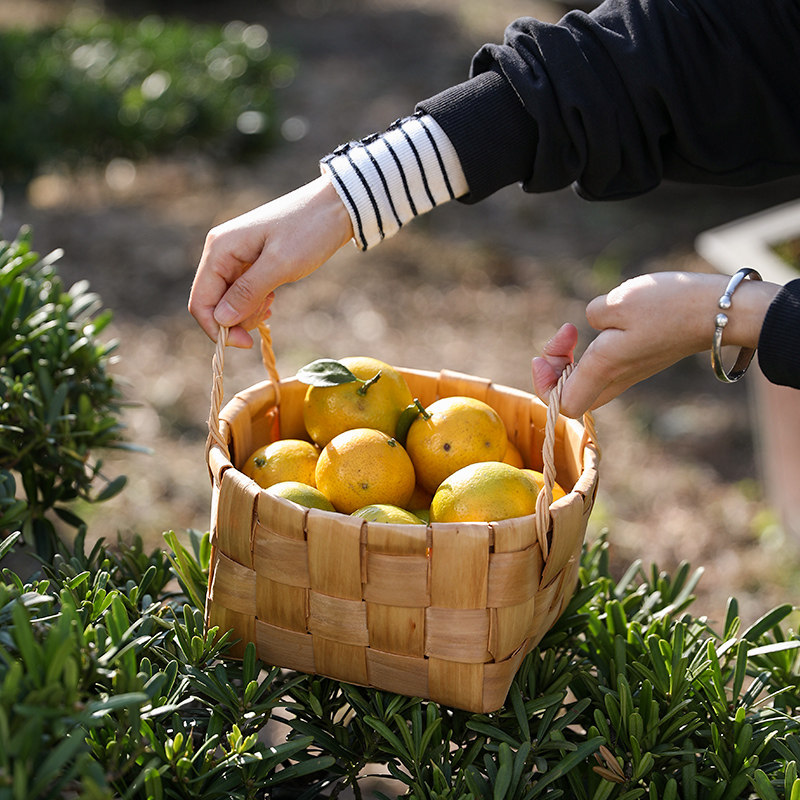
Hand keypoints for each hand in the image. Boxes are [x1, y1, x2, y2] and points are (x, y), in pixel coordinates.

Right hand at [188, 175, 353, 347]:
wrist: (336, 207)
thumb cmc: (309, 231)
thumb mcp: (280, 265)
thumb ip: (248, 292)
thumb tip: (221, 320)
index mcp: (220, 249)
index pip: (200, 301)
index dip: (218, 329)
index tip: (246, 343)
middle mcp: (221, 251)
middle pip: (214, 303)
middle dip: (237, 319)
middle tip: (269, 311)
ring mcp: (236, 256)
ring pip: (229, 300)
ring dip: (249, 311)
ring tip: (274, 299)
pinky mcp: (251, 261)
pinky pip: (243, 291)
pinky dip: (256, 301)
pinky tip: (274, 296)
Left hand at [532, 272, 778, 417]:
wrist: (719, 312)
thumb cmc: (669, 306)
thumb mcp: (618, 302)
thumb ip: (593, 315)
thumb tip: (593, 325)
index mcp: (604, 369)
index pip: (563, 405)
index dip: (545, 384)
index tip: (547, 353)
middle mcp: (616, 379)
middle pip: (571, 396)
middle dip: (555, 370)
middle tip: (563, 338)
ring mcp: (630, 373)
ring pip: (586, 381)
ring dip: (572, 358)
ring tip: (575, 329)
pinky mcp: (641, 361)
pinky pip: (604, 367)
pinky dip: (592, 351)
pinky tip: (603, 324)